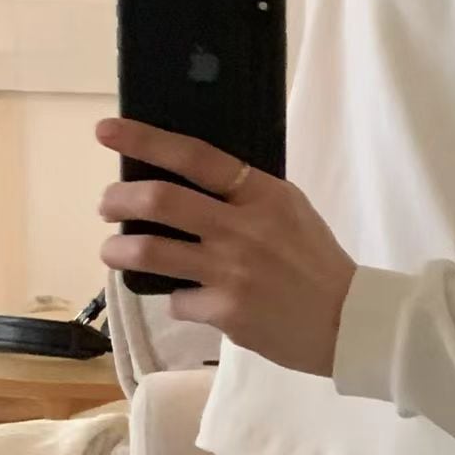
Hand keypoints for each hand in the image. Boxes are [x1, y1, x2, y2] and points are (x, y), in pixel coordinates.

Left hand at [96, 118, 356, 379]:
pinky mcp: (226, 312)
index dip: (145, 140)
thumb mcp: (291, 212)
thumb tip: (186, 184)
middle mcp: (243, 228)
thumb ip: (246, 196)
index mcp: (263, 195)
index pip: (195, 157)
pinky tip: (192, 301)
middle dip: (118, 199)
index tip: (106, 131)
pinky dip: (178, 299)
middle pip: (159, 201)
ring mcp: (232, 271)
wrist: (348, 322)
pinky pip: (179, 300)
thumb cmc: (317, 263)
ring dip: (118, 251)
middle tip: (108, 206)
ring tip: (113, 252)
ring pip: (150, 252)